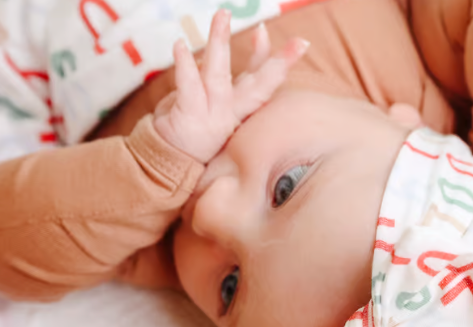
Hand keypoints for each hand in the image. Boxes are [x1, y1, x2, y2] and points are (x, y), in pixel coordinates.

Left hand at [153, 10, 309, 162]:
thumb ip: (227, 77)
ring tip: (223, 16)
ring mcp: (212, 117)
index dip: (282, 62)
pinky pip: (188, 87)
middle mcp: (232, 115)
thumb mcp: (218, 106)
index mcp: (242, 111)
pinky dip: (185, 65)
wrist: (170, 164)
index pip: (265, 83)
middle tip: (295, 40)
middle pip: (259, 86)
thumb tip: (236, 52)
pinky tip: (180, 46)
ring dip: (221, 43)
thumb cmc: (194, 132)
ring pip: (219, 76)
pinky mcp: (189, 118)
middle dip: (278, 63)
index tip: (301, 43)